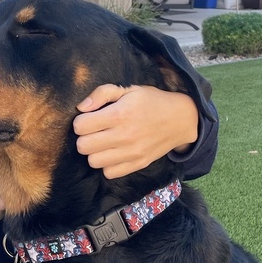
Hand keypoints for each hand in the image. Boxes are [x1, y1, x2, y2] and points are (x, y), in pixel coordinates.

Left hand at [73, 84, 198, 179]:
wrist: (180, 119)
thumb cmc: (151, 101)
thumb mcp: (128, 89)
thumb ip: (102, 94)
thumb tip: (81, 108)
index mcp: (119, 114)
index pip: (80, 126)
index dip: (81, 121)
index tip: (89, 119)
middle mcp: (124, 136)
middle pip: (83, 146)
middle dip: (84, 137)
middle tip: (94, 131)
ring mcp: (131, 153)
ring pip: (93, 162)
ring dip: (94, 152)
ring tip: (103, 142)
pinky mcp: (138, 164)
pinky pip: (109, 173)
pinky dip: (107, 164)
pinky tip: (113, 153)